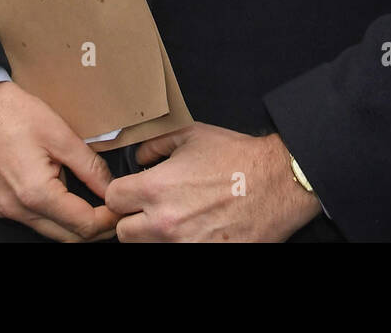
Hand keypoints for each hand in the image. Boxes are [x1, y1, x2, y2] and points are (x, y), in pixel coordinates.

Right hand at [0, 80, 116, 241]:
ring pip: (48, 232)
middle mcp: (17, 210)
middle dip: (95, 228)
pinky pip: (30, 220)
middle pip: (67, 238)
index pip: (83, 225)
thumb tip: (111, 187)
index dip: (108, 219)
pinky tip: (62, 194)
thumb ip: (90, 166)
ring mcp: (3, 210)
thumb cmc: (15, 114)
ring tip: (93, 202)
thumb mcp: (61, 135)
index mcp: (35, 194)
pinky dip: (51, 215)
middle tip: (113, 210)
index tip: (122, 207)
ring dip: (73, 223)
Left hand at [103, 123, 322, 241]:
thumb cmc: (236, 157)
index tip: (133, 190)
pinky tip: (195, 230)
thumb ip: (156, 144)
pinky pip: (176, 253)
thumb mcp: (192, 134)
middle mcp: (164, 223)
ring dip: (155, 234)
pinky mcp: (202, 256)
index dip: (122, 192)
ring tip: (178, 218)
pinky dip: (180, 243)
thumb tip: (139, 156)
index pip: (113, 199)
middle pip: (124, 232)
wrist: (278, 183)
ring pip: (147, 247)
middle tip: (153, 207)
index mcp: (156, 189)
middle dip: (134, 218)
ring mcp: (183, 246)